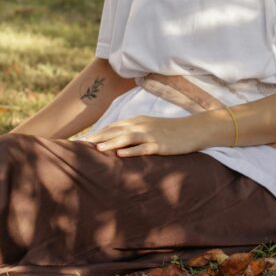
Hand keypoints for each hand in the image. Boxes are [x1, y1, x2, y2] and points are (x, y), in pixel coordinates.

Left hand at [84, 115, 200, 157]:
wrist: (193, 129)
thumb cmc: (171, 130)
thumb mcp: (151, 126)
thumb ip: (136, 130)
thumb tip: (119, 140)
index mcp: (138, 121)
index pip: (114, 126)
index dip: (98, 132)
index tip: (84, 139)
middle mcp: (141, 126)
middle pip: (116, 130)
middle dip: (98, 137)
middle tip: (82, 143)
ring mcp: (150, 135)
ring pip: (127, 138)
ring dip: (111, 142)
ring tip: (97, 148)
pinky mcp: (160, 145)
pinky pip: (143, 148)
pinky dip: (131, 151)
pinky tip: (121, 154)